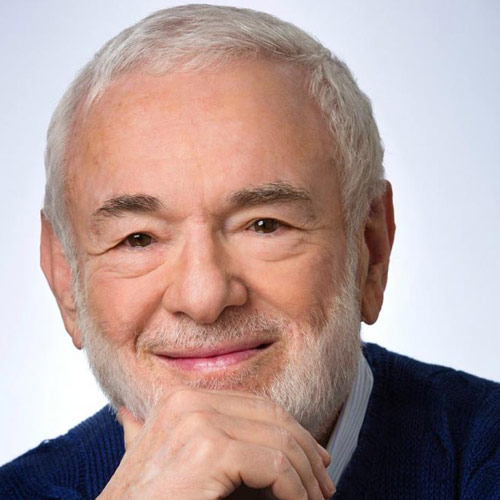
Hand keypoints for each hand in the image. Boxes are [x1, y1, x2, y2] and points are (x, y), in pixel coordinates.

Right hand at [98, 387, 335, 499]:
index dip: (290, 429)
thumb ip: (170, 433)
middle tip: (323, 483)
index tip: (312, 458)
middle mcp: (190, 401)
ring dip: (306, 474)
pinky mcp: (210, 452)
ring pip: (279, 441)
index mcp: (182, 399)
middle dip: (305, 449)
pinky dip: (295, 489)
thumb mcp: (160, 458)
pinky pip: (275, 466)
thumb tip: (145, 419)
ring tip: (316, 499)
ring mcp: (199, 422)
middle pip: (272, 417)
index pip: (255, 404)